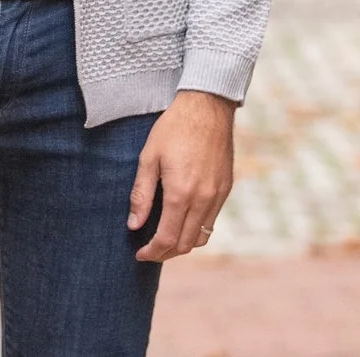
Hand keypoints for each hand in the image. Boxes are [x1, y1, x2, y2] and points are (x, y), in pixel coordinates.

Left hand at [128, 89, 235, 261]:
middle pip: (185, 244)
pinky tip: (183, 220)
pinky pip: (212, 220)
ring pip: (201, 236)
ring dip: (183, 244)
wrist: (207, 106)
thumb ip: (141, 194)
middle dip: (166, 253)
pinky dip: (197, 229)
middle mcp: (203, 199)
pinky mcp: (226, 188)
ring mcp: (217, 195)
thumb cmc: (173, 128)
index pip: (167, 239)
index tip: (140, 253)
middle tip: (150, 250)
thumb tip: (133, 224)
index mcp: (180, 193)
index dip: (152, 252)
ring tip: (166, 239)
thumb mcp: (149, 157)